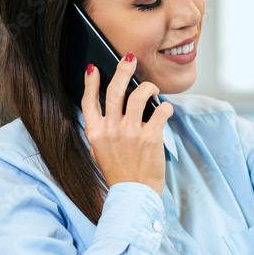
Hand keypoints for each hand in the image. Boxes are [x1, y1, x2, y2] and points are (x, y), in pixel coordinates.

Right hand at [81, 54, 172, 194]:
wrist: (134, 194)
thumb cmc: (119, 172)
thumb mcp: (100, 151)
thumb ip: (102, 130)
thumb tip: (109, 108)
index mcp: (95, 133)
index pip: (88, 101)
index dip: (90, 82)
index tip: (93, 68)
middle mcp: (110, 130)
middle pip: (115, 90)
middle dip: (122, 70)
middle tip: (130, 59)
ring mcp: (130, 133)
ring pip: (138, 95)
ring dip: (148, 87)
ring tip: (152, 88)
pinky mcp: (150, 138)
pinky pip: (159, 110)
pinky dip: (165, 106)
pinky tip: (165, 108)